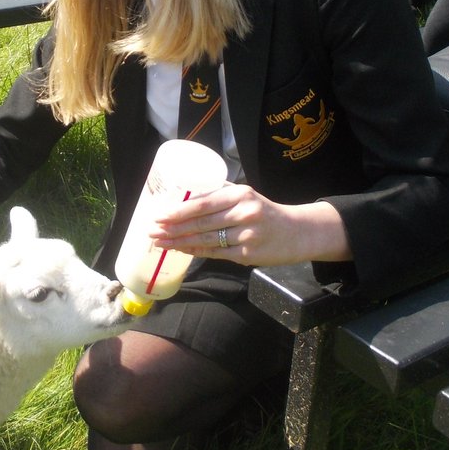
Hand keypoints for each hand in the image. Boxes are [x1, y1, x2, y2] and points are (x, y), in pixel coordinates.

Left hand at [147, 183, 351, 267]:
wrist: (297, 232)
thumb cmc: (265, 212)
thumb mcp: (246, 195)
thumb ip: (220, 194)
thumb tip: (184, 197)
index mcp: (240, 194)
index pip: (202, 203)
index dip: (178, 211)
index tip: (158, 215)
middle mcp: (244, 213)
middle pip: (200, 223)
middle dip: (172, 228)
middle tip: (152, 230)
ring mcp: (246, 235)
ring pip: (205, 240)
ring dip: (179, 242)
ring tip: (160, 242)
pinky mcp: (247, 255)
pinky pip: (215, 254)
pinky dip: (195, 251)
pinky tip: (181, 250)